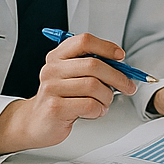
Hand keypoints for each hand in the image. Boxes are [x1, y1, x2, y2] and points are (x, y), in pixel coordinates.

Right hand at [0, 32, 134, 153]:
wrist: (36, 122)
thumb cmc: (59, 98)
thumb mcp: (71, 76)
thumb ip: (91, 67)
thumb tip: (121, 66)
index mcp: (58, 56)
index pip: (84, 41)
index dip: (106, 47)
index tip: (120, 56)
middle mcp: (52, 69)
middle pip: (94, 65)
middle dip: (118, 77)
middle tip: (127, 86)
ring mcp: (52, 88)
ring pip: (94, 86)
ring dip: (107, 97)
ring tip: (104, 102)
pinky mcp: (55, 108)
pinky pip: (89, 105)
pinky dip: (99, 109)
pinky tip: (95, 111)